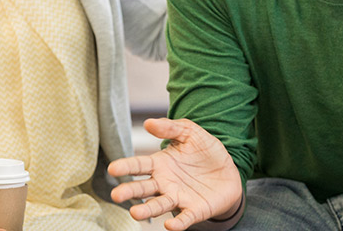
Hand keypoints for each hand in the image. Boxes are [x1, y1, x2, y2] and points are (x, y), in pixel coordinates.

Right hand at [108, 118, 242, 230]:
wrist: (230, 170)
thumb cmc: (206, 151)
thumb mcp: (191, 133)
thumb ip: (171, 127)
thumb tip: (148, 122)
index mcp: (160, 164)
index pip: (139, 165)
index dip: (126, 166)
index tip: (113, 168)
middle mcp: (165, 183)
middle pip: (143, 188)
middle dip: (130, 192)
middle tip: (117, 194)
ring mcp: (178, 198)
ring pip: (159, 205)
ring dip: (147, 210)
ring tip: (135, 213)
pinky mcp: (194, 210)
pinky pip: (184, 218)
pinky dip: (177, 223)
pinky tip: (170, 225)